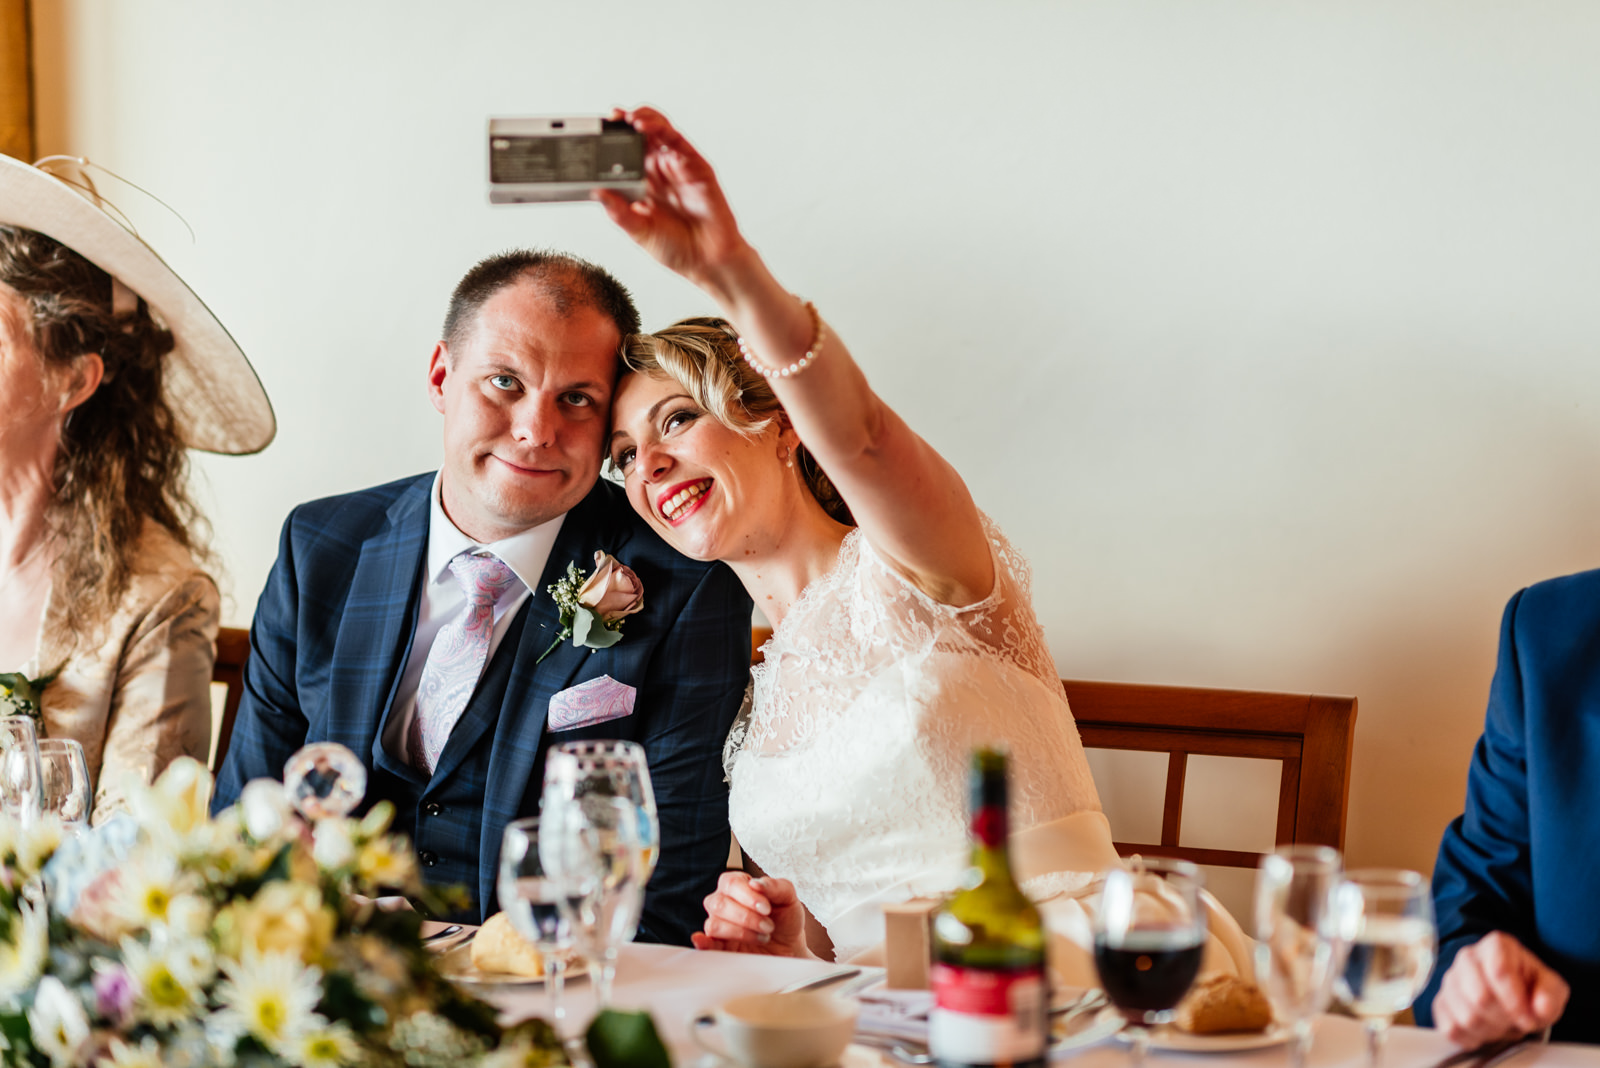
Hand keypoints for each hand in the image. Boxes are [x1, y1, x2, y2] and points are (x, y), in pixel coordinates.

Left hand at [593, 107, 753, 292]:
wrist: (707, 262)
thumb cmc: (676, 248)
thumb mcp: (639, 231)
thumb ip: (618, 213)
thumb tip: (595, 192)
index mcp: (643, 184)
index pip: (622, 154)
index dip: (609, 141)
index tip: (592, 133)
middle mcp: (659, 171)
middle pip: (640, 135)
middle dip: (623, 123)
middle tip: (609, 119)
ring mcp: (678, 167)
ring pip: (659, 131)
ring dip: (642, 118)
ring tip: (626, 118)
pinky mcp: (696, 167)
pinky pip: (678, 141)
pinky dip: (662, 129)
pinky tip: (645, 126)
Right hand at [690, 871, 810, 957]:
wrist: (789, 947)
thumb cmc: (785, 919)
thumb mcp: (788, 898)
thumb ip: (775, 886)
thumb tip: (755, 883)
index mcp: (737, 885)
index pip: (730, 882)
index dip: (748, 896)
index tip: (767, 909)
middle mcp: (723, 902)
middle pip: (720, 904)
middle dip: (747, 917)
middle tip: (768, 926)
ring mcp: (719, 924)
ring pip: (714, 924)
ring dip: (740, 933)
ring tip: (762, 937)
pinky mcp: (718, 946)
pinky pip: (704, 943)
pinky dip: (703, 943)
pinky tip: (705, 942)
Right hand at [1432, 932, 1567, 1046]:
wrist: (1510, 995)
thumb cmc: (1529, 987)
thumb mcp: (1551, 987)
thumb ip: (1551, 994)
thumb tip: (1541, 1007)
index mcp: (1497, 946)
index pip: (1499, 971)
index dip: (1516, 1001)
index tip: (1529, 1017)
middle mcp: (1468, 957)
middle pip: (1480, 997)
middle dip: (1504, 1019)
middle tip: (1517, 1022)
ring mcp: (1450, 980)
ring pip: (1467, 1016)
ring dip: (1491, 1031)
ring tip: (1503, 1025)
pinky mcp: (1440, 1004)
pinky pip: (1452, 1029)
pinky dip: (1474, 1039)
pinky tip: (1486, 1031)